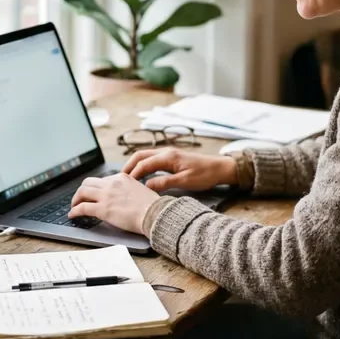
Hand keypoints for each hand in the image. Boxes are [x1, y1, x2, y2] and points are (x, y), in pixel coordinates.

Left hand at [68, 173, 159, 234]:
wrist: (154, 214)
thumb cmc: (152, 206)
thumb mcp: (140, 189)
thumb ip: (128, 189)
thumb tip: (122, 197)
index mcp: (121, 177)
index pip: (102, 180)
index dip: (95, 188)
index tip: (93, 194)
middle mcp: (112, 183)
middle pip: (88, 182)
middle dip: (82, 191)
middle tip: (80, 198)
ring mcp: (106, 195)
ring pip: (82, 192)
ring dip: (75, 199)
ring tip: (74, 206)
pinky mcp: (102, 209)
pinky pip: (82, 207)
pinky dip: (74, 211)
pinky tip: (72, 215)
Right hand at [122, 148, 237, 191]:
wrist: (219, 168)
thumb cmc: (205, 174)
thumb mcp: (185, 181)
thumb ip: (165, 182)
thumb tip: (147, 186)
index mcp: (168, 156)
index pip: (144, 163)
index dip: (133, 173)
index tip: (124, 184)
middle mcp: (166, 152)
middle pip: (140, 155)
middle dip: (129, 166)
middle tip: (120, 179)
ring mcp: (168, 154)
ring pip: (145, 156)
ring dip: (135, 165)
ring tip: (127, 178)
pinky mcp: (171, 158)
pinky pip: (152, 160)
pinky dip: (143, 166)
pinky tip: (141, 176)